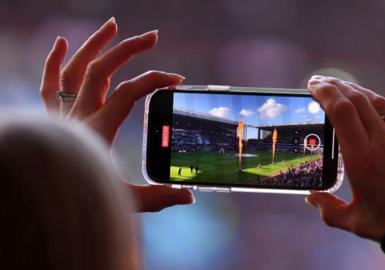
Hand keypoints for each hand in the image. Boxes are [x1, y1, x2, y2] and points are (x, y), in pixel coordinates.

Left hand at [39, 17, 194, 211]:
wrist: (40, 199)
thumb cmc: (81, 198)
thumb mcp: (124, 200)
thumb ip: (158, 197)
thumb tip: (189, 196)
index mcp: (98, 130)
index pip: (127, 93)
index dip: (154, 81)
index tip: (176, 80)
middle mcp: (78, 116)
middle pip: (101, 71)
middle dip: (128, 49)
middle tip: (152, 36)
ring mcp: (63, 114)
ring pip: (74, 69)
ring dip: (94, 45)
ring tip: (113, 26)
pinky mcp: (53, 117)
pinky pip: (49, 84)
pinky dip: (53, 61)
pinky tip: (62, 42)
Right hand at [305, 75, 384, 240]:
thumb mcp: (354, 221)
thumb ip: (327, 208)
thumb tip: (311, 197)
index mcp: (362, 160)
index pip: (341, 112)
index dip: (326, 93)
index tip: (313, 85)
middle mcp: (384, 143)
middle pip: (357, 100)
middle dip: (335, 86)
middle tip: (320, 82)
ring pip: (378, 103)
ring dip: (357, 92)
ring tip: (342, 89)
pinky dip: (378, 109)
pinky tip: (371, 113)